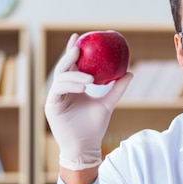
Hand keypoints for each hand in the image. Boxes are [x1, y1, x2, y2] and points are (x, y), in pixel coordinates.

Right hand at [45, 34, 131, 169]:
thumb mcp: (107, 104)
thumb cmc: (94, 127)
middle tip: (78, 49)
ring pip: (60, 78)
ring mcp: (55, 98)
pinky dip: (69, 86)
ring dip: (74, 75)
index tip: (79, 37)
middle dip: (69, 57)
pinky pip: (58, 91)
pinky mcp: (51, 106)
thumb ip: (116, 89)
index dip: (72, 50)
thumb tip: (130, 73)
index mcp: (72, 87)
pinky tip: (82, 86)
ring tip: (89, 79)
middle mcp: (62, 90)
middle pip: (63, 68)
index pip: (71, 65)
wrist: (86, 146)